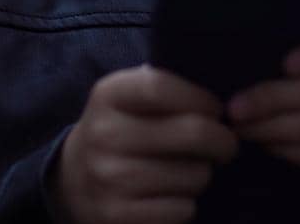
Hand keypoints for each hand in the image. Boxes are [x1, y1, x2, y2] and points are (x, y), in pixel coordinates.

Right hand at [52, 63, 239, 223]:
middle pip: (193, 132)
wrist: (73, 179)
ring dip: (203, 174)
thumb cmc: (121, 131)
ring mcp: (109, 178)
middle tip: (226, 144)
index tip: (216, 110)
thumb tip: (224, 99)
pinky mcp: (117, 215)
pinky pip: (182, 209)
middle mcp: (104, 135)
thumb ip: (166, 88)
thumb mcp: (128, 98)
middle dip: (223, 140)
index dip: (201, 98)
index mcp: (108, 95)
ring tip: (189, 169)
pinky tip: (171, 195)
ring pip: (195, 174)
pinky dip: (186, 204)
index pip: (163, 87)